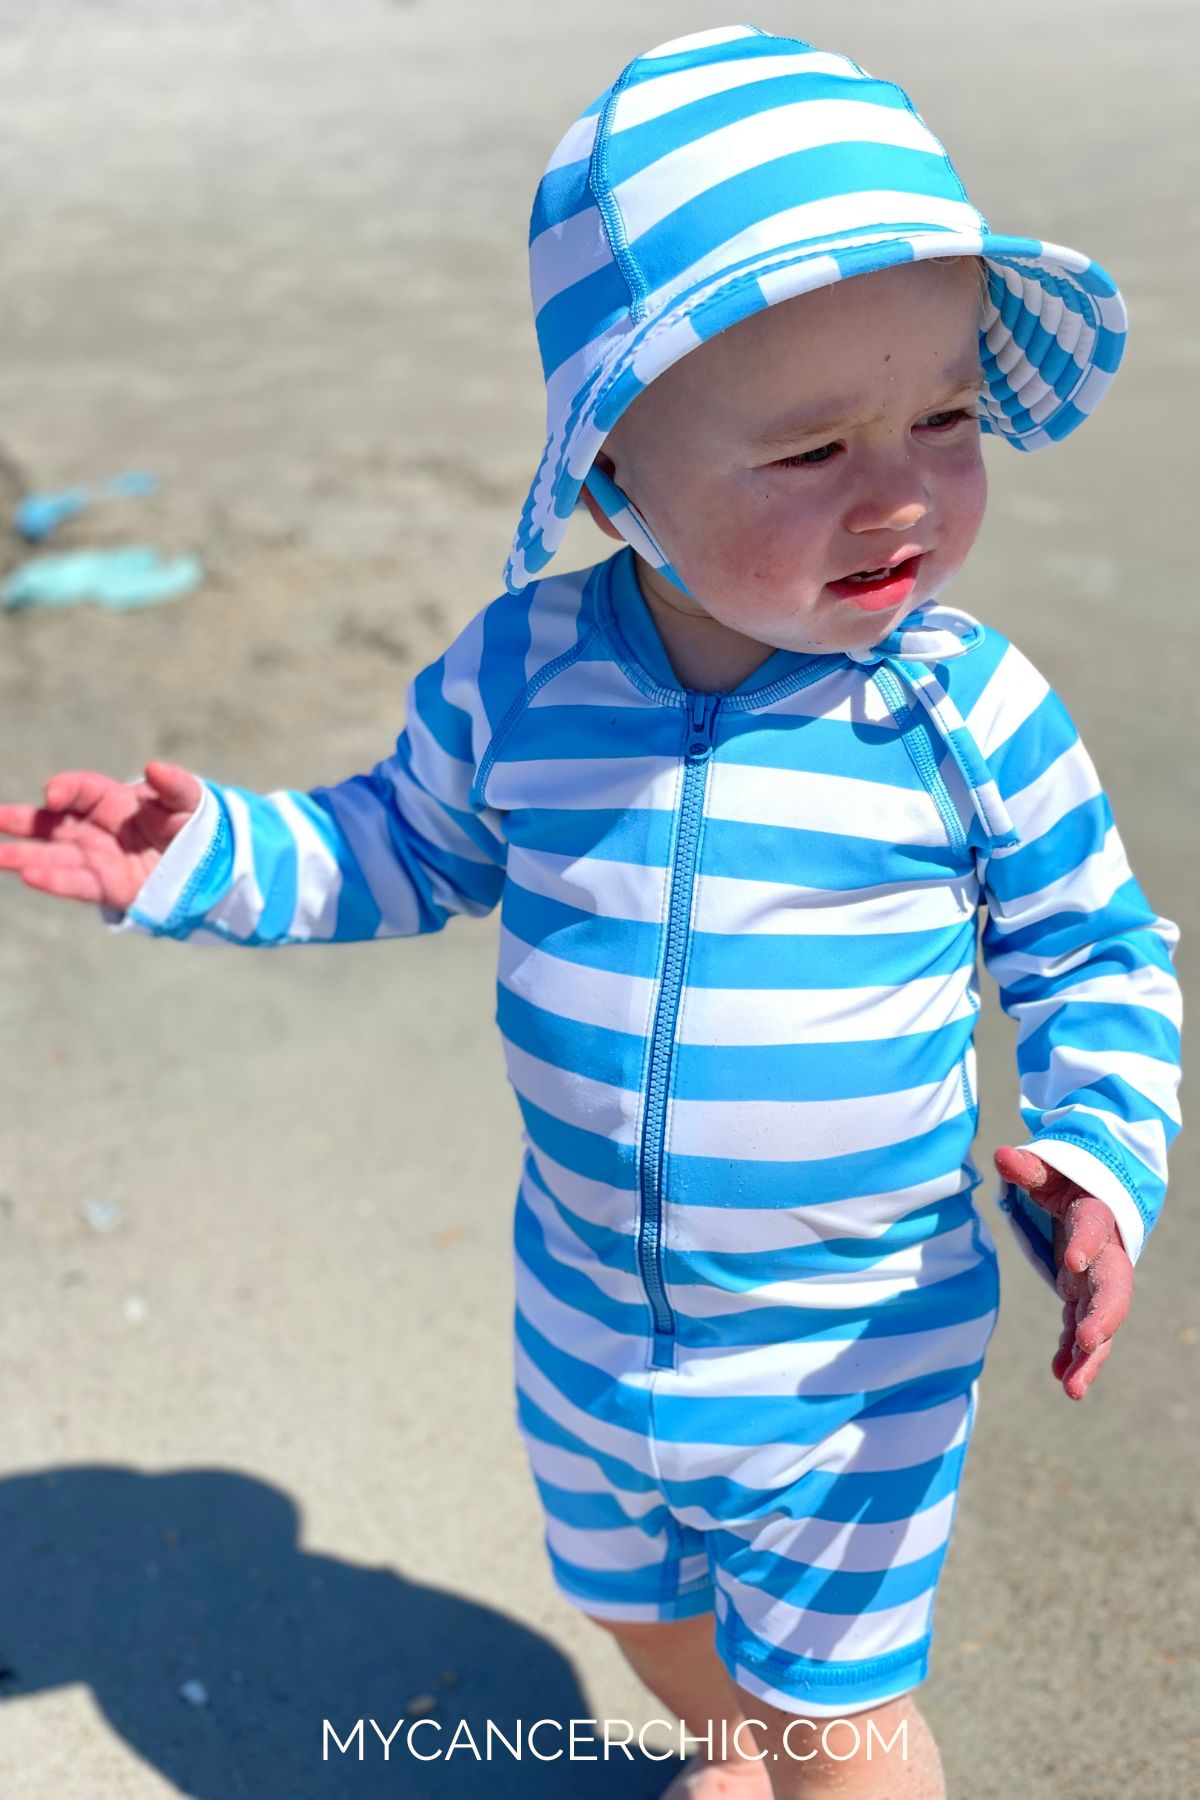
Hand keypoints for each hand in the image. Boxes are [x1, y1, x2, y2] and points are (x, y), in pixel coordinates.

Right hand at [0, 762, 201, 913]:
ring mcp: (97, 859)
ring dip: (23, 856)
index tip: (54, 796)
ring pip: (53, 857)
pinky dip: (54, 881)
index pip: (78, 789)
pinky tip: (29, 876)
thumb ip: (174, 785)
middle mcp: (94, 830)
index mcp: (109, 801)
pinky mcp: (107, 888)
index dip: (64, 789)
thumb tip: (154, 768)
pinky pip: (76, 885)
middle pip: (49, 824)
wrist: (208, 864)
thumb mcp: (189, 800)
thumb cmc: (192, 825)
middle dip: (18, 820)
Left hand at [993, 1145, 1131, 1401]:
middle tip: (1092, 1340)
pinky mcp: (1083, 1300)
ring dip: (1090, 1356)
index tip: (1070, 1261)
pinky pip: (1082, 1332)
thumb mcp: (1050, 1173)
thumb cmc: (1066, 1184)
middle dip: (1105, 1315)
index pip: (1094, 1229)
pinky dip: (1074, 1356)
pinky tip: (1064, 1381)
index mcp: (1097, 1216)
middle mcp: (1104, 1256)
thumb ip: (1029, 1168)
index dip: (1086, 1244)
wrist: (1093, 1202)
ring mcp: (1096, 1283)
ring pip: (1101, 1322)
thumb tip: (1001, 1155)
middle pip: (1113, 1288)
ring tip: (1073, 1389)